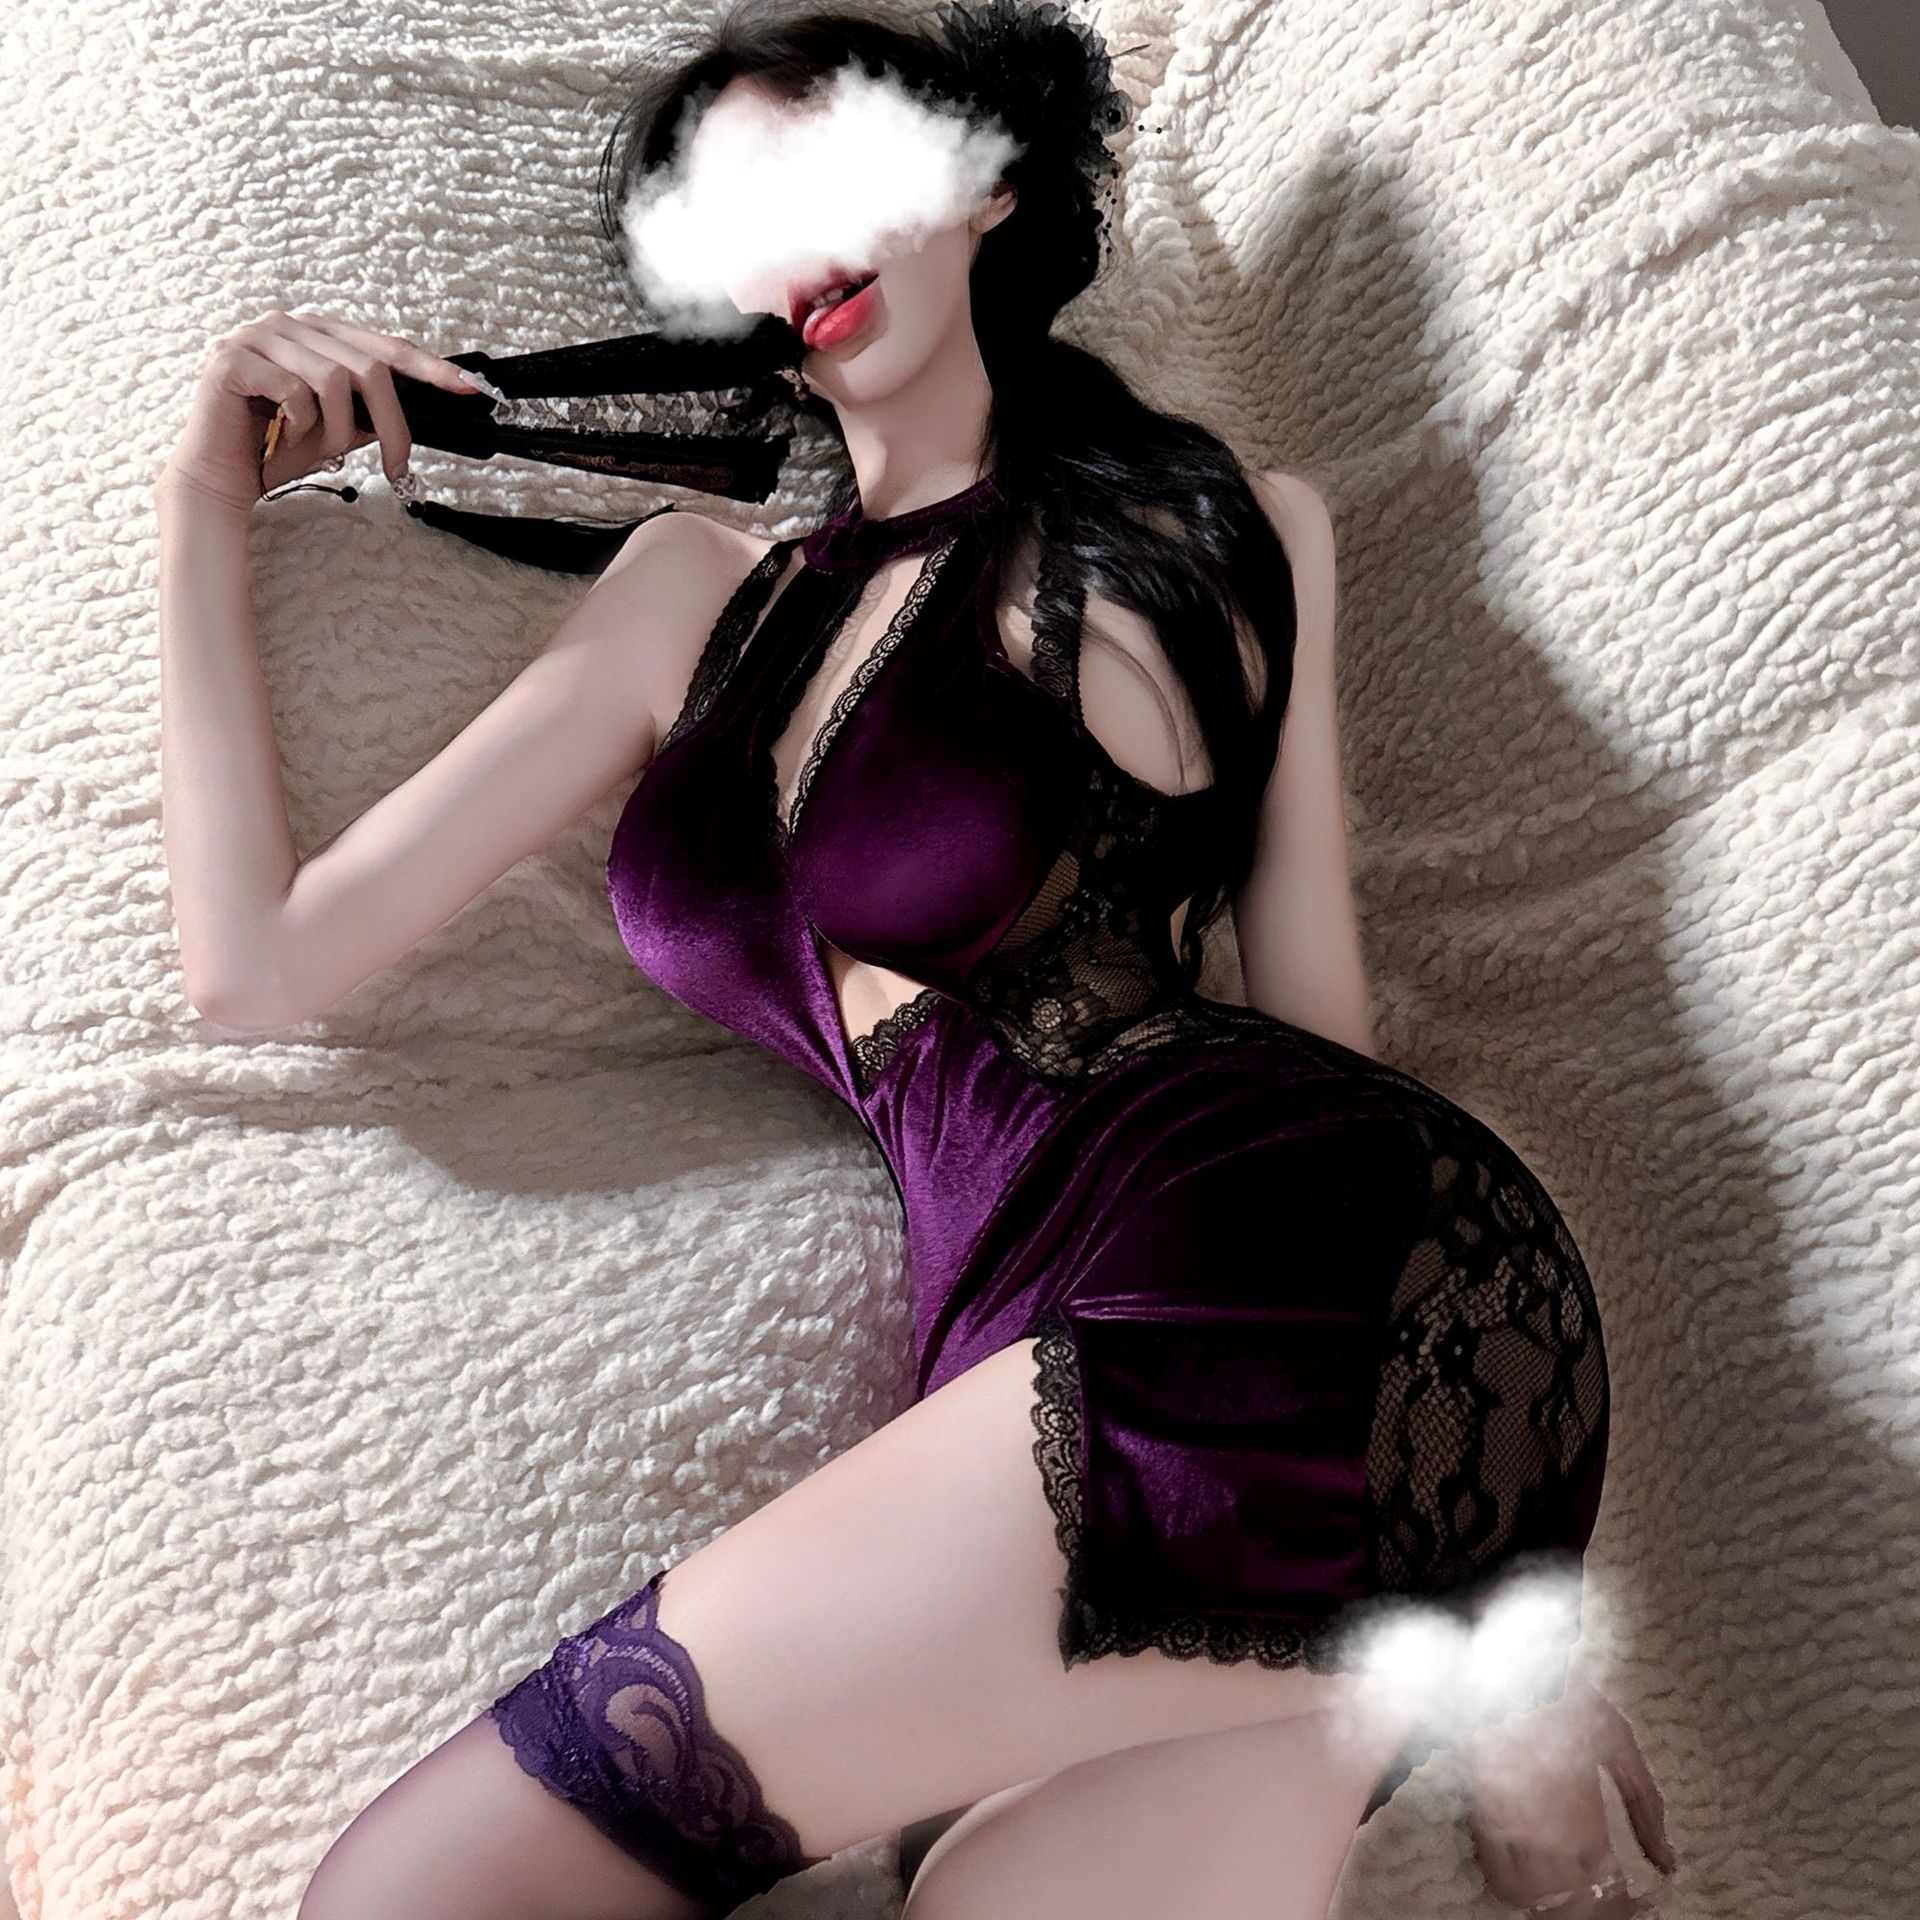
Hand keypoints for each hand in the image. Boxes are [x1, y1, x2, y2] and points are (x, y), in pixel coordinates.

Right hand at [156, 307, 482, 511]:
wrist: (224, 477)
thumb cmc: (282, 449)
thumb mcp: (341, 429)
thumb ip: (374, 412)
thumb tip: (426, 409)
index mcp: (319, 335)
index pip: (385, 345)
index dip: (429, 367)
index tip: (469, 388)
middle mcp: (289, 325)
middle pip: (368, 365)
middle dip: (392, 424)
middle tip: (397, 467)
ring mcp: (256, 337)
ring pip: (334, 379)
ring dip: (338, 430)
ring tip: (322, 450)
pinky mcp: (231, 360)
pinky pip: (293, 391)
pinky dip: (300, 425)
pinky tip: (282, 435)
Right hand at [1463, 1667, 1676, 1917]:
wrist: (1513, 1669)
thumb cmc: (1573, 1703)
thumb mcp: (1623, 1748)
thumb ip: (1647, 1812)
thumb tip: (1668, 1866)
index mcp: (1589, 1820)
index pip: (1610, 1890)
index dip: (1625, 1905)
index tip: (1637, 1900)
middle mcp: (1550, 1836)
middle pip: (1574, 1902)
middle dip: (1594, 1907)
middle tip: (1607, 1898)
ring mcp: (1512, 1830)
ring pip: (1536, 1897)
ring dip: (1557, 1902)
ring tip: (1571, 1895)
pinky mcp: (1481, 1817)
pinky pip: (1498, 1876)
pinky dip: (1517, 1892)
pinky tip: (1534, 1886)